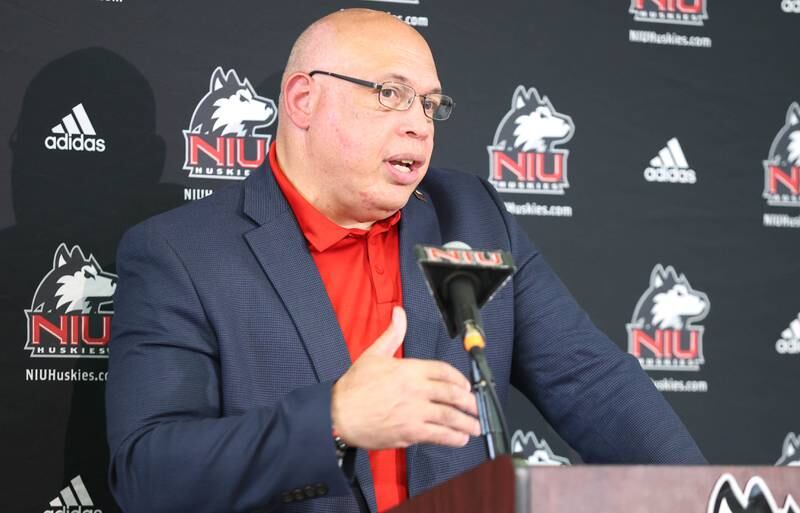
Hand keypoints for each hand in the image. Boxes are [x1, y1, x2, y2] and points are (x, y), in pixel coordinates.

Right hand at [331, 306, 480, 449]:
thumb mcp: (373, 354)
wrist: (338, 414)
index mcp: (409, 369)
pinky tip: (460, 438)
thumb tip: (399, 313)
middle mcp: (416, 390)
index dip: (459, 379)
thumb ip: (392, 333)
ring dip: (467, 422)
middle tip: (476, 406)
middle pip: (453, 394)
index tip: (466, 386)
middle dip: (469, 402)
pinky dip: (453, 437)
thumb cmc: (354, 387)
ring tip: (475, 425)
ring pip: (450, 416)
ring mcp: (415, 412)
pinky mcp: (410, 432)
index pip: (445, 371)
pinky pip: (439, 435)